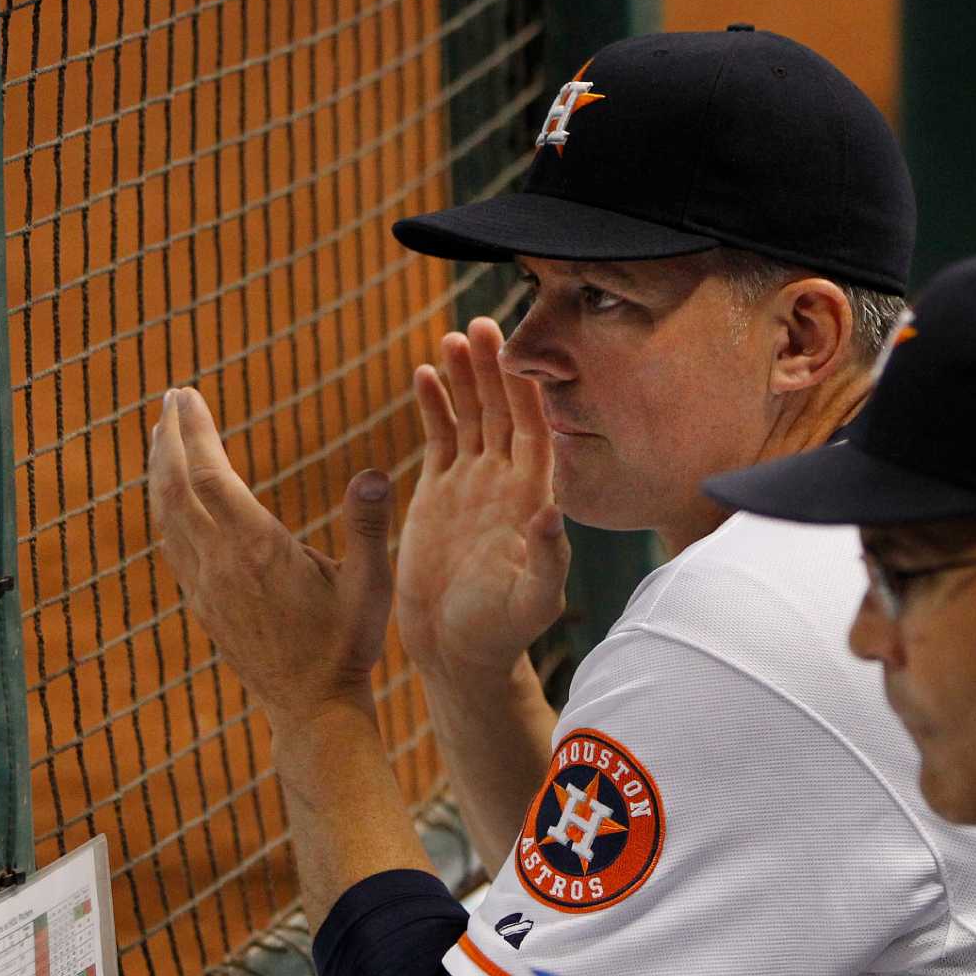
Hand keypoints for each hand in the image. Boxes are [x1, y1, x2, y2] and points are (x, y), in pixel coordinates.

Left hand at [148, 387, 393, 722]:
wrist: (312, 708)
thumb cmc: (348, 645)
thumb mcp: (371, 584)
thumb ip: (369, 526)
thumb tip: (373, 472)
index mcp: (256, 550)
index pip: (209, 475)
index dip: (193, 431)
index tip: (185, 392)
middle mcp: (219, 565)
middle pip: (175, 488)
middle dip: (168, 439)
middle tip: (168, 399)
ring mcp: (204, 587)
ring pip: (166, 516)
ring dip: (160, 470)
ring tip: (161, 435)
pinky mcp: (202, 604)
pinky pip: (172, 543)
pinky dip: (166, 507)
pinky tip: (171, 498)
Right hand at [396, 318, 570, 679]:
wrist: (456, 651)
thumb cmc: (500, 632)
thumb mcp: (529, 602)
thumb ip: (545, 561)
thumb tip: (552, 516)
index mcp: (530, 498)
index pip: (533, 429)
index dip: (525, 390)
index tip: (515, 350)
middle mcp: (505, 483)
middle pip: (502, 411)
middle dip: (493, 368)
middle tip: (480, 323)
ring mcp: (472, 484)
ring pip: (471, 417)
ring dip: (463, 378)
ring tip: (451, 337)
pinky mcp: (438, 493)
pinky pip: (439, 437)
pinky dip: (432, 405)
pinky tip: (423, 373)